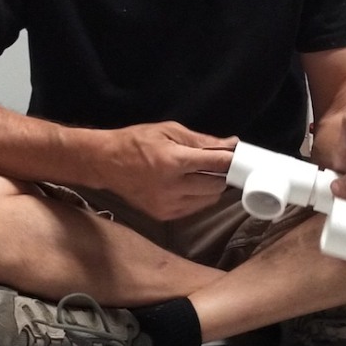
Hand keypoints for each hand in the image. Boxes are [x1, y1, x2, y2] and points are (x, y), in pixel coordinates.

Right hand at [95, 122, 236, 220]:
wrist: (106, 163)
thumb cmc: (136, 142)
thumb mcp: (169, 131)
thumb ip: (201, 140)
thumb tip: (230, 144)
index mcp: (173, 161)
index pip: (216, 163)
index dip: (232, 160)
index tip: (239, 158)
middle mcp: (171, 186)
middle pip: (216, 185)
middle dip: (222, 174)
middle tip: (219, 165)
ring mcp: (167, 204)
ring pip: (208, 200)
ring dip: (211, 187)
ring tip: (202, 174)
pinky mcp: (163, 215)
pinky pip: (194, 208)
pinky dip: (198, 197)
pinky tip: (189, 185)